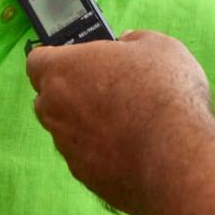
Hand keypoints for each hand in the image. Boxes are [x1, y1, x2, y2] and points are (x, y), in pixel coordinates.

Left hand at [26, 30, 212, 214]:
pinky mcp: (84, 174)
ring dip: (86, 122)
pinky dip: (101, 150)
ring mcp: (67, 145)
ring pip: (67, 128)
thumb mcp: (158, 46)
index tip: (78, 58)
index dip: (56, 57)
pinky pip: (86, 155)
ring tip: (126, 119)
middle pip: (49, 96)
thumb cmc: (164, 94)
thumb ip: (133, 39)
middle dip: (70, 91)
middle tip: (107, 86)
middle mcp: (55, 108)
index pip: (37, 60)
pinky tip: (131, 145)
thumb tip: (127, 42)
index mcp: (63, 70)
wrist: (177, 157)